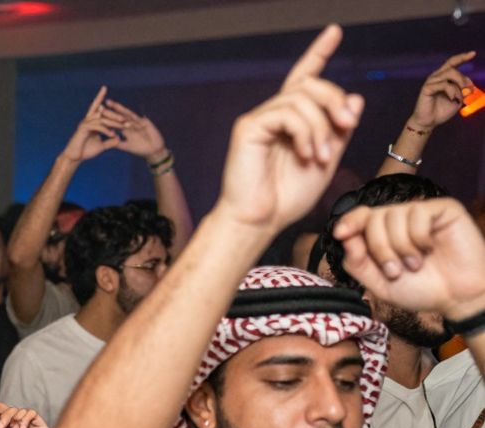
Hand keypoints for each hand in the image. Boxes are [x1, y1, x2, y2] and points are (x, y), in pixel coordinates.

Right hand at [60, 87, 125, 162]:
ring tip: (123, 125)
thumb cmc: (85, 151)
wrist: (74, 158)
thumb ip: (109, 141)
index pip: (97, 108)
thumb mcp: (101, 146)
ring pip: (101, 119)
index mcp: (91, 122)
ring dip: (113, 122)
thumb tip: (118, 138)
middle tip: (125, 117)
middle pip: (100, 110)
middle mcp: (88, 120)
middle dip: (113, 113)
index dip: (100, 97)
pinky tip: (112, 134)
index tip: (105, 87)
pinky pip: (97, 126)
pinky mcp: (83, 129)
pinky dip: (106, 130)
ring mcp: (85, 124)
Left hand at [104, 99, 166, 161]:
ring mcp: (138, 121)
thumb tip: (105, 142)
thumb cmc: (141, 149)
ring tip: (110, 103)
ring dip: (118, 109)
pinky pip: (135, 119)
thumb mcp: (127, 147)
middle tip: (100, 106)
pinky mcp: (145, 122)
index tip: (95, 116)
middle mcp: (131, 123)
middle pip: (118, 116)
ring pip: (126, 114)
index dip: (106, 119)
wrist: (154, 151)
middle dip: (110, 111)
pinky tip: (122, 111)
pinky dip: (128, 116)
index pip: (114, 122)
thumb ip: (117, 143)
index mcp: (126, 129)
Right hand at [216, 25, 361, 233]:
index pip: (305, 78)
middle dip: (335, 100)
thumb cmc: (288, 196)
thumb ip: (340, 131)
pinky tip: (307, 154)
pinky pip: (287, 113)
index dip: (319, 52)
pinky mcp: (249, 127)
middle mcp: (274, 114)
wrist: (261, 220)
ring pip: (302, 98)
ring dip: (322, 126)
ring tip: (321, 156)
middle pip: (311, 83)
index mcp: (292, 121)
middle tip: (347, 125)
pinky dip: (305, 132)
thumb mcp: (327, 160)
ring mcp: (260, 119)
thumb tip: (355, 98)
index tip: (334, 31)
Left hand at [333, 199, 484, 320]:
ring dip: (400, 246)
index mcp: (383, 234)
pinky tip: (429, 249)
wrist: (458, 299)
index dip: (348, 222)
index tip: (340, 234)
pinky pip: (417, 213)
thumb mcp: (379, 284)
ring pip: (393, 215)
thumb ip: (358, 263)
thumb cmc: (421, 290)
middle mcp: (400, 220)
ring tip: (415, 265)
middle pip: (372, 218)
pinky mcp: (443, 209)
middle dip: (378, 247)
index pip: (360, 217)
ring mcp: (421, 213)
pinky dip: (419, 237)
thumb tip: (344, 238)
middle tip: (394, 271)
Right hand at [407, 51, 475, 132]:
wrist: (429, 122)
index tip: (473, 53)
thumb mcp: (459, 98)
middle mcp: (436, 76)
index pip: (452, 62)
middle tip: (468, 90)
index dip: (462, 57)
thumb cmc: (442, 110)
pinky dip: (452, 92)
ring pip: (449, 73)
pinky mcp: (427, 88)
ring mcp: (431, 82)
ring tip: (460, 96)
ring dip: (459, 84)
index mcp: (443, 77)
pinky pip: (444, 85)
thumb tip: (469, 84)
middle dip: (463, 78)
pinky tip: (452, 99)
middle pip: (453, 67)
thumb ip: (464, 90)